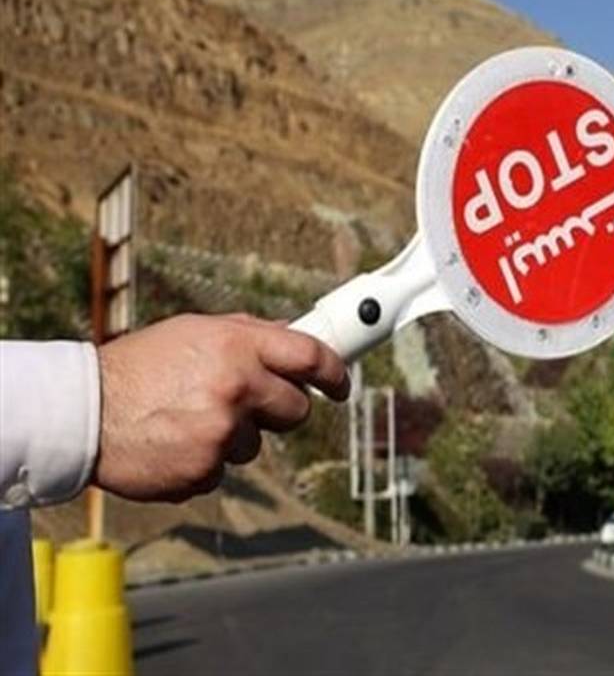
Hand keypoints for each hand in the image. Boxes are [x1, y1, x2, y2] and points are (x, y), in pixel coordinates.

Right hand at [93, 313, 348, 502]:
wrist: (81, 412)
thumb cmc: (138, 367)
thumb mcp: (193, 332)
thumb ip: (247, 334)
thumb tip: (295, 334)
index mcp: (237, 344)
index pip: (312, 356)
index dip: (336, 372)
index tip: (341, 383)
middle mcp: (236, 386)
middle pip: (296, 410)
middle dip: (280, 410)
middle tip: (247, 405)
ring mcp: (222, 431)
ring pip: (257, 444)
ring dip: (233, 438)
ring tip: (188, 420)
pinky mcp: (204, 469)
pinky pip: (224, 471)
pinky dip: (203, 462)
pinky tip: (173, 444)